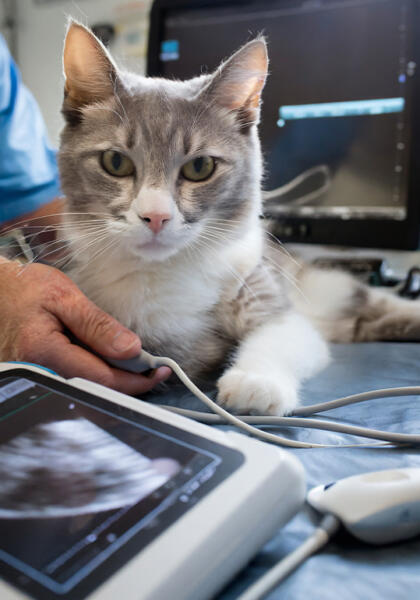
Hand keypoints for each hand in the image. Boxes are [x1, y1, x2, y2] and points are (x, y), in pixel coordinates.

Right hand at [0, 259, 170, 393]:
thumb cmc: (23, 289)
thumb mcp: (64, 296)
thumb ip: (98, 325)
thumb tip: (131, 349)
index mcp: (43, 351)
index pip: (100, 378)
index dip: (134, 379)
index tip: (158, 371)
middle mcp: (37, 373)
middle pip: (94, 391)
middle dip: (126, 385)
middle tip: (150, 371)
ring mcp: (35, 379)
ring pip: (84, 392)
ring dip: (112, 383)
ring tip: (132, 366)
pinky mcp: (36, 378)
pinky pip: (72, 385)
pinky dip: (95, 379)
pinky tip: (107, 365)